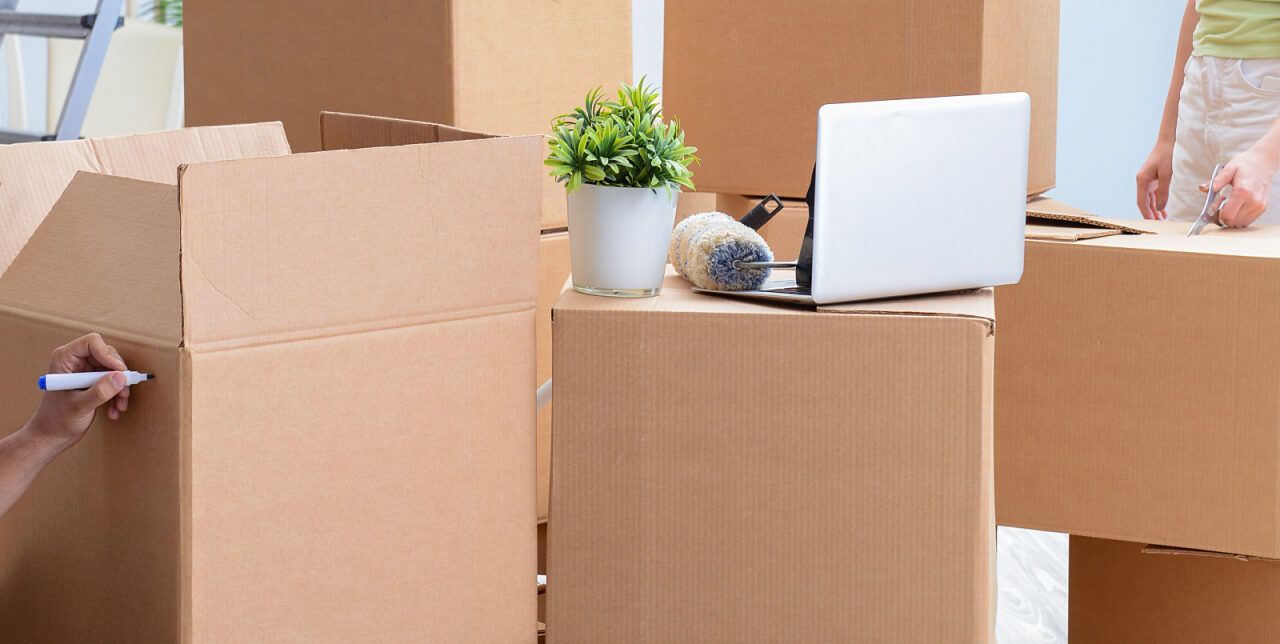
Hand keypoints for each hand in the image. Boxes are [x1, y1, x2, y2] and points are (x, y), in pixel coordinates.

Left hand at [24, 333, 131, 453]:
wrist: (51, 437)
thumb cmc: (56, 421)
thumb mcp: (79, 406)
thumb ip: (100, 391)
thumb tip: (121, 377)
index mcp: (65, 360)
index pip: (92, 343)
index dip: (108, 355)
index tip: (119, 373)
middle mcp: (75, 362)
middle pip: (107, 356)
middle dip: (119, 375)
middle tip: (124, 392)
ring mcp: (84, 372)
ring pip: (113, 370)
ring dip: (120, 388)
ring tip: (120, 406)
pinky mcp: (91, 382)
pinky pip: (112, 381)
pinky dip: (117, 395)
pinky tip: (114, 410)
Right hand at [1137, 141, 1174, 219]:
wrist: (1168, 142)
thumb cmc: (1166, 155)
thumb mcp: (1167, 174)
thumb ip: (1163, 192)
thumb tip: (1160, 207)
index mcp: (1142, 180)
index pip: (1142, 201)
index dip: (1146, 213)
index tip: (1151, 222)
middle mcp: (1142, 181)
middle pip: (1144, 202)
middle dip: (1150, 213)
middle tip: (1157, 224)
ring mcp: (1147, 180)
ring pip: (1149, 199)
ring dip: (1155, 209)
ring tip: (1161, 219)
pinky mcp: (1153, 179)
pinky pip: (1154, 194)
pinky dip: (1158, 202)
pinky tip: (1163, 209)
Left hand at [1203, 146, 1278, 227]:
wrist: (1265, 161)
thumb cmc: (1246, 164)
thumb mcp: (1229, 168)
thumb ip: (1216, 181)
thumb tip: (1203, 188)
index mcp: (1243, 192)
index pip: (1227, 216)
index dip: (1217, 214)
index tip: (1214, 206)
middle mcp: (1254, 201)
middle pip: (1232, 222)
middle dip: (1223, 216)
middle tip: (1220, 204)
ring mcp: (1260, 206)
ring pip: (1240, 223)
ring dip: (1231, 217)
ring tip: (1229, 204)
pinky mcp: (1263, 208)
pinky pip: (1247, 221)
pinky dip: (1239, 217)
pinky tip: (1237, 205)